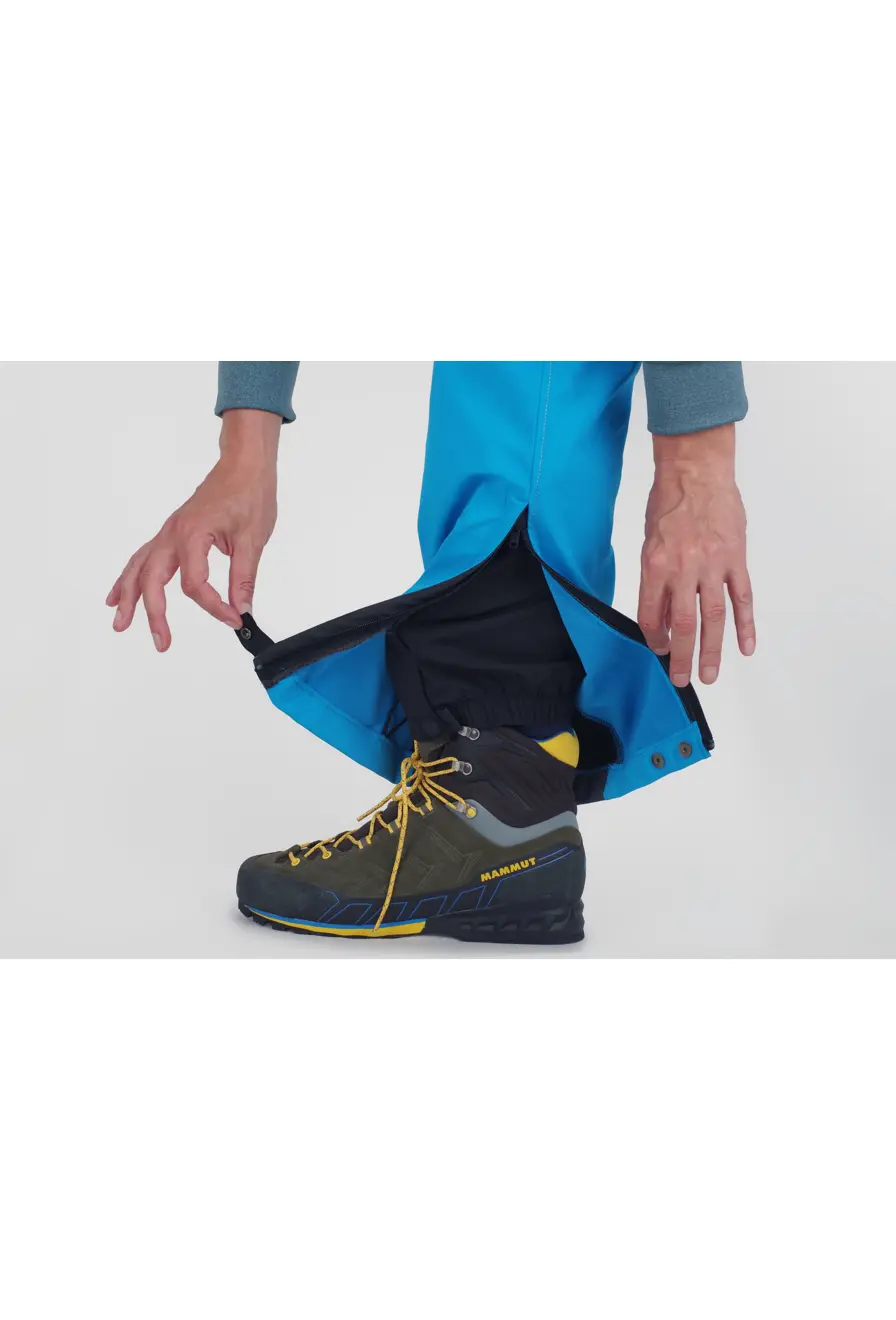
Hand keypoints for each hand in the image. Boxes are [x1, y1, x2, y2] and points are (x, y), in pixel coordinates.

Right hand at [106, 410, 280, 650]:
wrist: (244, 464)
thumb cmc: (249, 493)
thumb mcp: (252, 538)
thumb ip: (243, 578)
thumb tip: (242, 609)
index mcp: (193, 535)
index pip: (196, 585)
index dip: (214, 607)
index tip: (234, 620)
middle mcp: (173, 534)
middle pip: (153, 580)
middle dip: (153, 614)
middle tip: (161, 642)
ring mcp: (168, 533)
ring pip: (139, 568)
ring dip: (129, 596)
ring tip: (120, 624)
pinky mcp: (171, 533)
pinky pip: (143, 557)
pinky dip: (130, 577)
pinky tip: (119, 595)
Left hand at [638, 424, 754, 685]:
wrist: (697, 471)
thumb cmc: (669, 502)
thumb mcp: (650, 541)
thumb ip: (656, 579)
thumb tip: (664, 616)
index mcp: (655, 565)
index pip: (652, 615)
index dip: (654, 638)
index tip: (659, 652)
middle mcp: (684, 569)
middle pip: (683, 624)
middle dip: (681, 656)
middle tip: (681, 680)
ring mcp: (713, 565)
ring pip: (714, 617)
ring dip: (711, 650)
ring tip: (709, 675)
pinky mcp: (736, 559)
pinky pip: (742, 597)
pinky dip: (745, 624)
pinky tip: (746, 647)